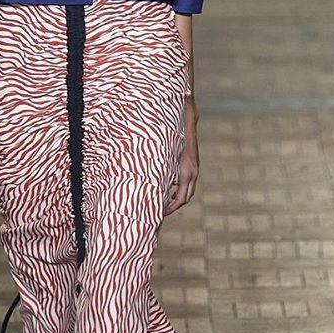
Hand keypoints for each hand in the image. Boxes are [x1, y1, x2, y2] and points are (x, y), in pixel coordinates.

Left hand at [163, 100, 199, 215]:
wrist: (186, 118)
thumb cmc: (171, 134)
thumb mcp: (161, 153)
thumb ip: (155, 166)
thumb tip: (139, 178)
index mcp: (186, 172)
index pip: (181, 199)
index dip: (170, 208)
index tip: (160, 213)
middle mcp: (192, 171)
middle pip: (185, 197)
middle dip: (173, 206)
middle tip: (159, 212)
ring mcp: (194, 167)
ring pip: (188, 189)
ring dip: (176, 197)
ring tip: (162, 201)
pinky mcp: (192, 163)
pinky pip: (187, 181)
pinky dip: (178, 187)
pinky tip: (167, 186)